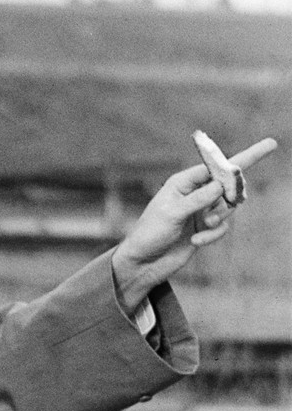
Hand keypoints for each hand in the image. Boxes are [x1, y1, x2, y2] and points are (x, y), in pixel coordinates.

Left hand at [111, 137, 276, 309]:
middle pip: (228, 184)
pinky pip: (222, 227)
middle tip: (233, 196)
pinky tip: (196, 242)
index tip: (268, 146)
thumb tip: (221, 185)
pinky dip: (214, 234)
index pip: (214, 166)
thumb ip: (197, 199)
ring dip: (221, 217)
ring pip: (228, 207)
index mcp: (182, 183)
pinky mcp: (204, 229)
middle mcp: (193, 194)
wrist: (142, 264)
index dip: (238, 160)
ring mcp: (200, 212)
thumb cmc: (149, 235)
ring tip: (204, 226)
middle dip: (235, 191)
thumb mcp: (171, 214)